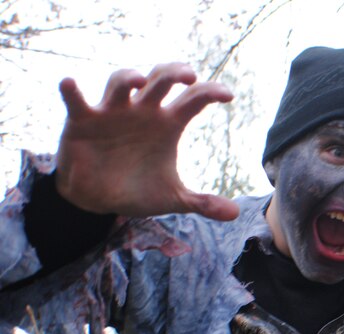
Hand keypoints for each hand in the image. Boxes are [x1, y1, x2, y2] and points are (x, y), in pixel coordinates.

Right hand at [55, 63, 238, 220]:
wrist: (98, 201)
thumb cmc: (137, 189)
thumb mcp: (173, 198)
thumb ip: (203, 203)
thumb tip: (235, 214)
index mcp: (167, 124)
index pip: (193, 100)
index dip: (210, 92)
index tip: (228, 95)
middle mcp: (142, 111)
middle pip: (160, 80)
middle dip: (173, 72)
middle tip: (188, 75)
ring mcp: (113, 112)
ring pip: (120, 81)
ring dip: (128, 77)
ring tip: (139, 81)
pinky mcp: (83, 120)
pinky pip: (75, 101)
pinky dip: (71, 91)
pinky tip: (70, 84)